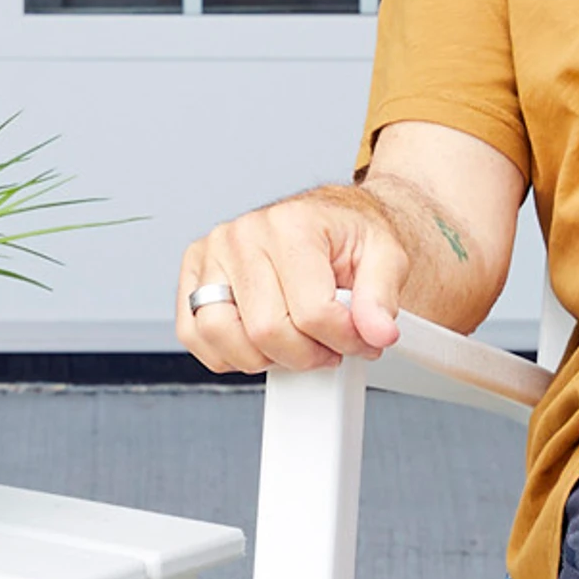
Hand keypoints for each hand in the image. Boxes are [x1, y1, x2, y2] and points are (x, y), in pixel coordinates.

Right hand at [174, 187, 411, 373]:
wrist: (327, 220)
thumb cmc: (348, 238)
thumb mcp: (386, 258)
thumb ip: (382, 297)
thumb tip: (378, 333)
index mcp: (292, 225)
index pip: (312, 311)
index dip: (342, 340)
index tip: (359, 341)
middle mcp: (244, 235)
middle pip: (266, 330)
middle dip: (305, 355)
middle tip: (326, 347)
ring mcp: (211, 253)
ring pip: (221, 334)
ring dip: (262, 357)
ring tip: (291, 344)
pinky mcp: (192, 275)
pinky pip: (193, 333)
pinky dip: (225, 353)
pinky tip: (257, 342)